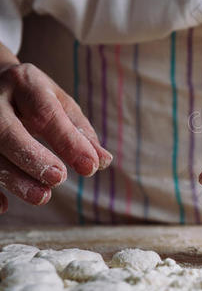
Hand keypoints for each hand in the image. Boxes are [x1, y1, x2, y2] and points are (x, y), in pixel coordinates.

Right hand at [0, 62, 111, 212]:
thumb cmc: (33, 97)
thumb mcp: (59, 104)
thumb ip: (80, 132)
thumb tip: (102, 162)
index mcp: (25, 84)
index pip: (47, 113)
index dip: (68, 141)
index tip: (90, 167)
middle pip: (7, 131)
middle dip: (33, 158)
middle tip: (58, 178)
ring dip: (13, 179)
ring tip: (41, 196)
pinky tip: (3, 206)